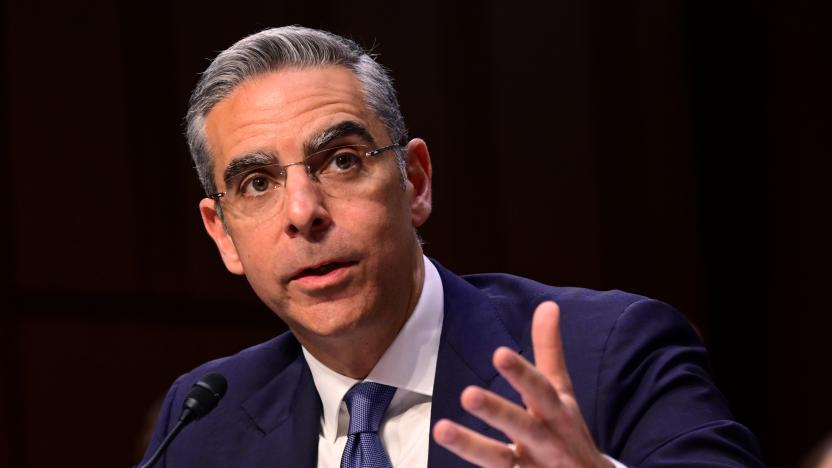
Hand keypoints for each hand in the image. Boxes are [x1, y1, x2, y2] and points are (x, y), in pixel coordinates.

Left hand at [433, 301, 610, 467]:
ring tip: (440, 429)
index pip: (541, 390)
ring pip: (501, 461)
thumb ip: (550, 351)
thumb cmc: (568, 432)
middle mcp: (547, 442)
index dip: (521, 374)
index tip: (499, 354)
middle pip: (523, 426)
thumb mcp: (562, 393)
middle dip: (497, 412)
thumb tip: (548, 305)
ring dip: (472, 447)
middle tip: (467, 393)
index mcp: (557, 413)